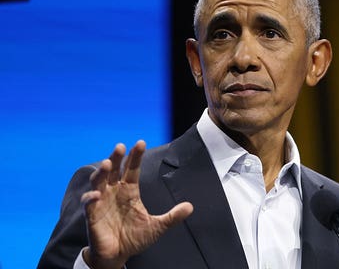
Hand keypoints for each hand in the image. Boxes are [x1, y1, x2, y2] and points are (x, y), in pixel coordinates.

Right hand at [80, 140, 193, 268]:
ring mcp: (101, 202)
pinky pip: (88, 204)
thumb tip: (190, 206)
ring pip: (98, 181)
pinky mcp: (92, 215)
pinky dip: (90, 198)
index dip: (135, 157)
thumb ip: (172, 216)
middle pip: (114, 170)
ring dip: (101, 172)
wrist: (118, 255)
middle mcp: (114, 192)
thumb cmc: (135, 238)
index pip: (132, 169)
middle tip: (120, 147)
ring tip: (106, 163)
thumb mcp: (157, 227)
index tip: (140, 143)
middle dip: (116, 158)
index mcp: (129, 191)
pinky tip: (96, 195)